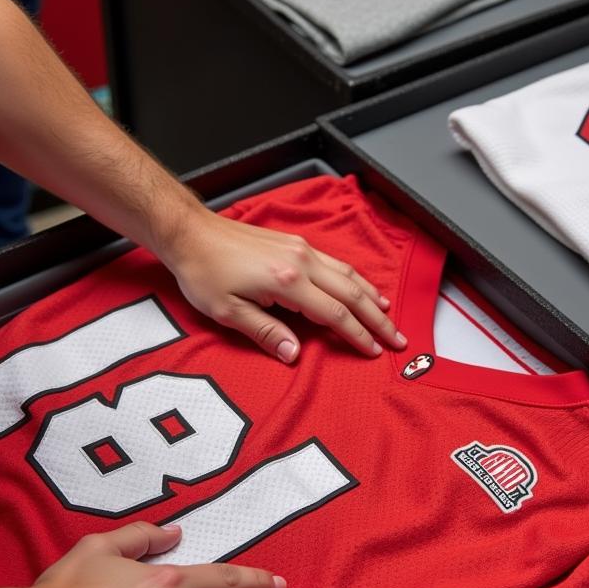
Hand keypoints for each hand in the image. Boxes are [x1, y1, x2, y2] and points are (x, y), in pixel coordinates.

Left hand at [164, 211, 406, 362]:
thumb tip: (294, 355)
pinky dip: (354, 278)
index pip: (334, 314)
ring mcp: (300, 249)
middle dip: (377, 319)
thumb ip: (265, 333)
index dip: (357, 336)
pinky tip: (360, 287)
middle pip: (351, 293)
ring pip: (348, 274)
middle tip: (397, 339)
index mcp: (287, 282)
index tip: (375, 352)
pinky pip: (335, 263)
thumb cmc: (204, 272)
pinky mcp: (295, 243)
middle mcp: (301, 261)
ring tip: (388, 315)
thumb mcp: (228, 312)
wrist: (191, 233)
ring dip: (371, 296)